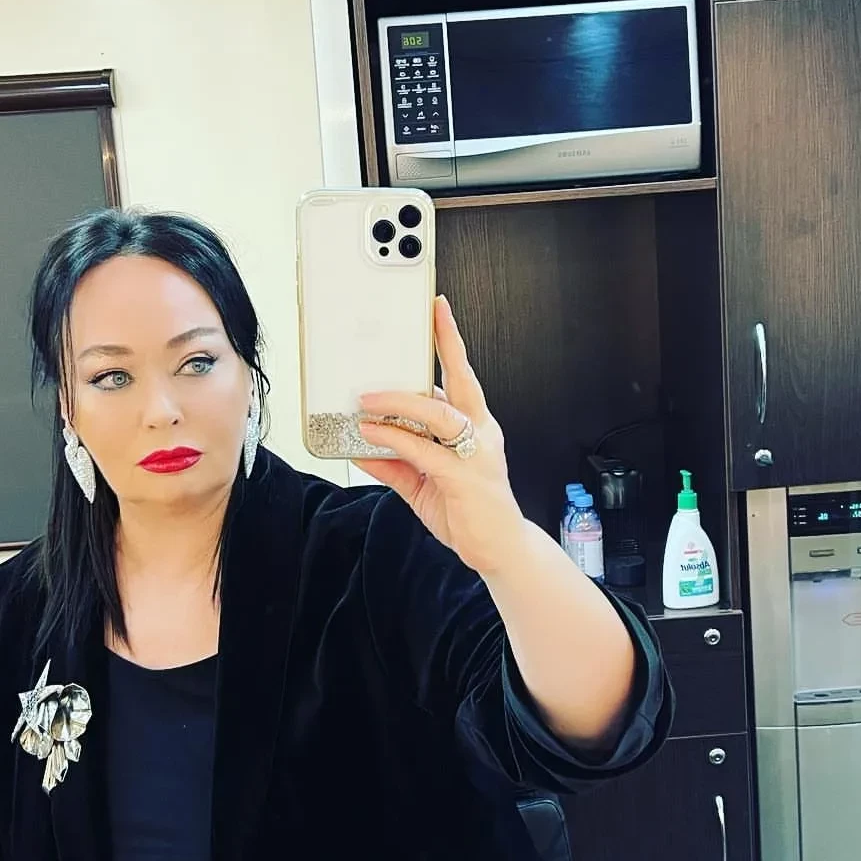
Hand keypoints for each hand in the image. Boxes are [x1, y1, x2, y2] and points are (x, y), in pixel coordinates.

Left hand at [355, 295, 528, 576]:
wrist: (499, 551)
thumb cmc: (469, 514)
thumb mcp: (422, 485)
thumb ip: (395, 464)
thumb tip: (361, 447)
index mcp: (475, 427)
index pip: (463, 375)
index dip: (449, 341)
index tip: (438, 309)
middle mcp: (480, 433)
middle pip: (457, 382)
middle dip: (432, 354)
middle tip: (388, 344)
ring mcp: (476, 454)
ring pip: (437, 413)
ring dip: (398, 403)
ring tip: (366, 400)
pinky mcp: (465, 477)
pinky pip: (425, 450)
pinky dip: (396, 440)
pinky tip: (374, 435)